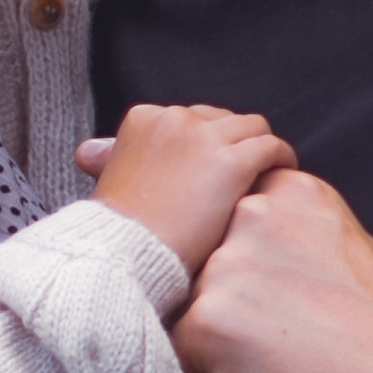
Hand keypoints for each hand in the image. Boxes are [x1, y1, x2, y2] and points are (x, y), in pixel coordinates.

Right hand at [78, 106, 293, 292]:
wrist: (125, 254)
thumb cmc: (114, 230)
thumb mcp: (106, 182)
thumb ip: (108, 159)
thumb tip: (89, 152)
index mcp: (143, 118)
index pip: (189, 118)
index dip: (205, 140)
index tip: (212, 162)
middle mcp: (175, 118)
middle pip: (221, 119)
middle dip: (233, 141)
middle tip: (245, 167)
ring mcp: (205, 138)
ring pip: (251, 128)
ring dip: (261, 146)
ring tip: (270, 168)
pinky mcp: (233, 162)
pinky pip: (270, 147)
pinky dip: (281, 157)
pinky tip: (283, 173)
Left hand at [173, 168, 372, 372]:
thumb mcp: (357, 257)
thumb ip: (304, 249)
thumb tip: (275, 277)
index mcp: (296, 194)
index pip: (232, 229)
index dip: (248, 279)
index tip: (275, 316)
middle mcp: (255, 212)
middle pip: (201, 267)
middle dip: (225, 315)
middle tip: (268, 361)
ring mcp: (228, 263)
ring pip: (186, 312)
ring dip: (213, 356)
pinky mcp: (209, 319)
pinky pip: (181, 360)